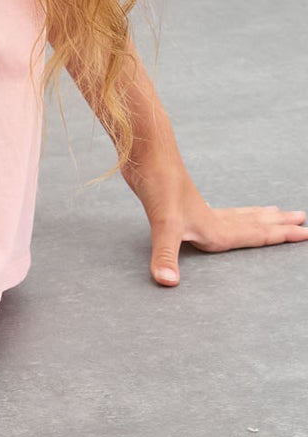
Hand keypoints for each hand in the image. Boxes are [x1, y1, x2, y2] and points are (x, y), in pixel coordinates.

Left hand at [123, 163, 307, 285]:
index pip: (256, 234)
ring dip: (258, 216)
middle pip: (254, 222)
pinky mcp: (182, 203)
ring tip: (275, 210)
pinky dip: (228, 213)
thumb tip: (168, 282)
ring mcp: (197, 209)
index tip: (306, 232)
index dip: (281, 235)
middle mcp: (211, 219)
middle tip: (302, 218)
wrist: (145, 154)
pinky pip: (218, 211)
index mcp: (215, 228)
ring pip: (238, 215)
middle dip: (278, 224)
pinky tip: (220, 213)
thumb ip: (165, 256)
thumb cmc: (157, 186)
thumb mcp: (162, 225)